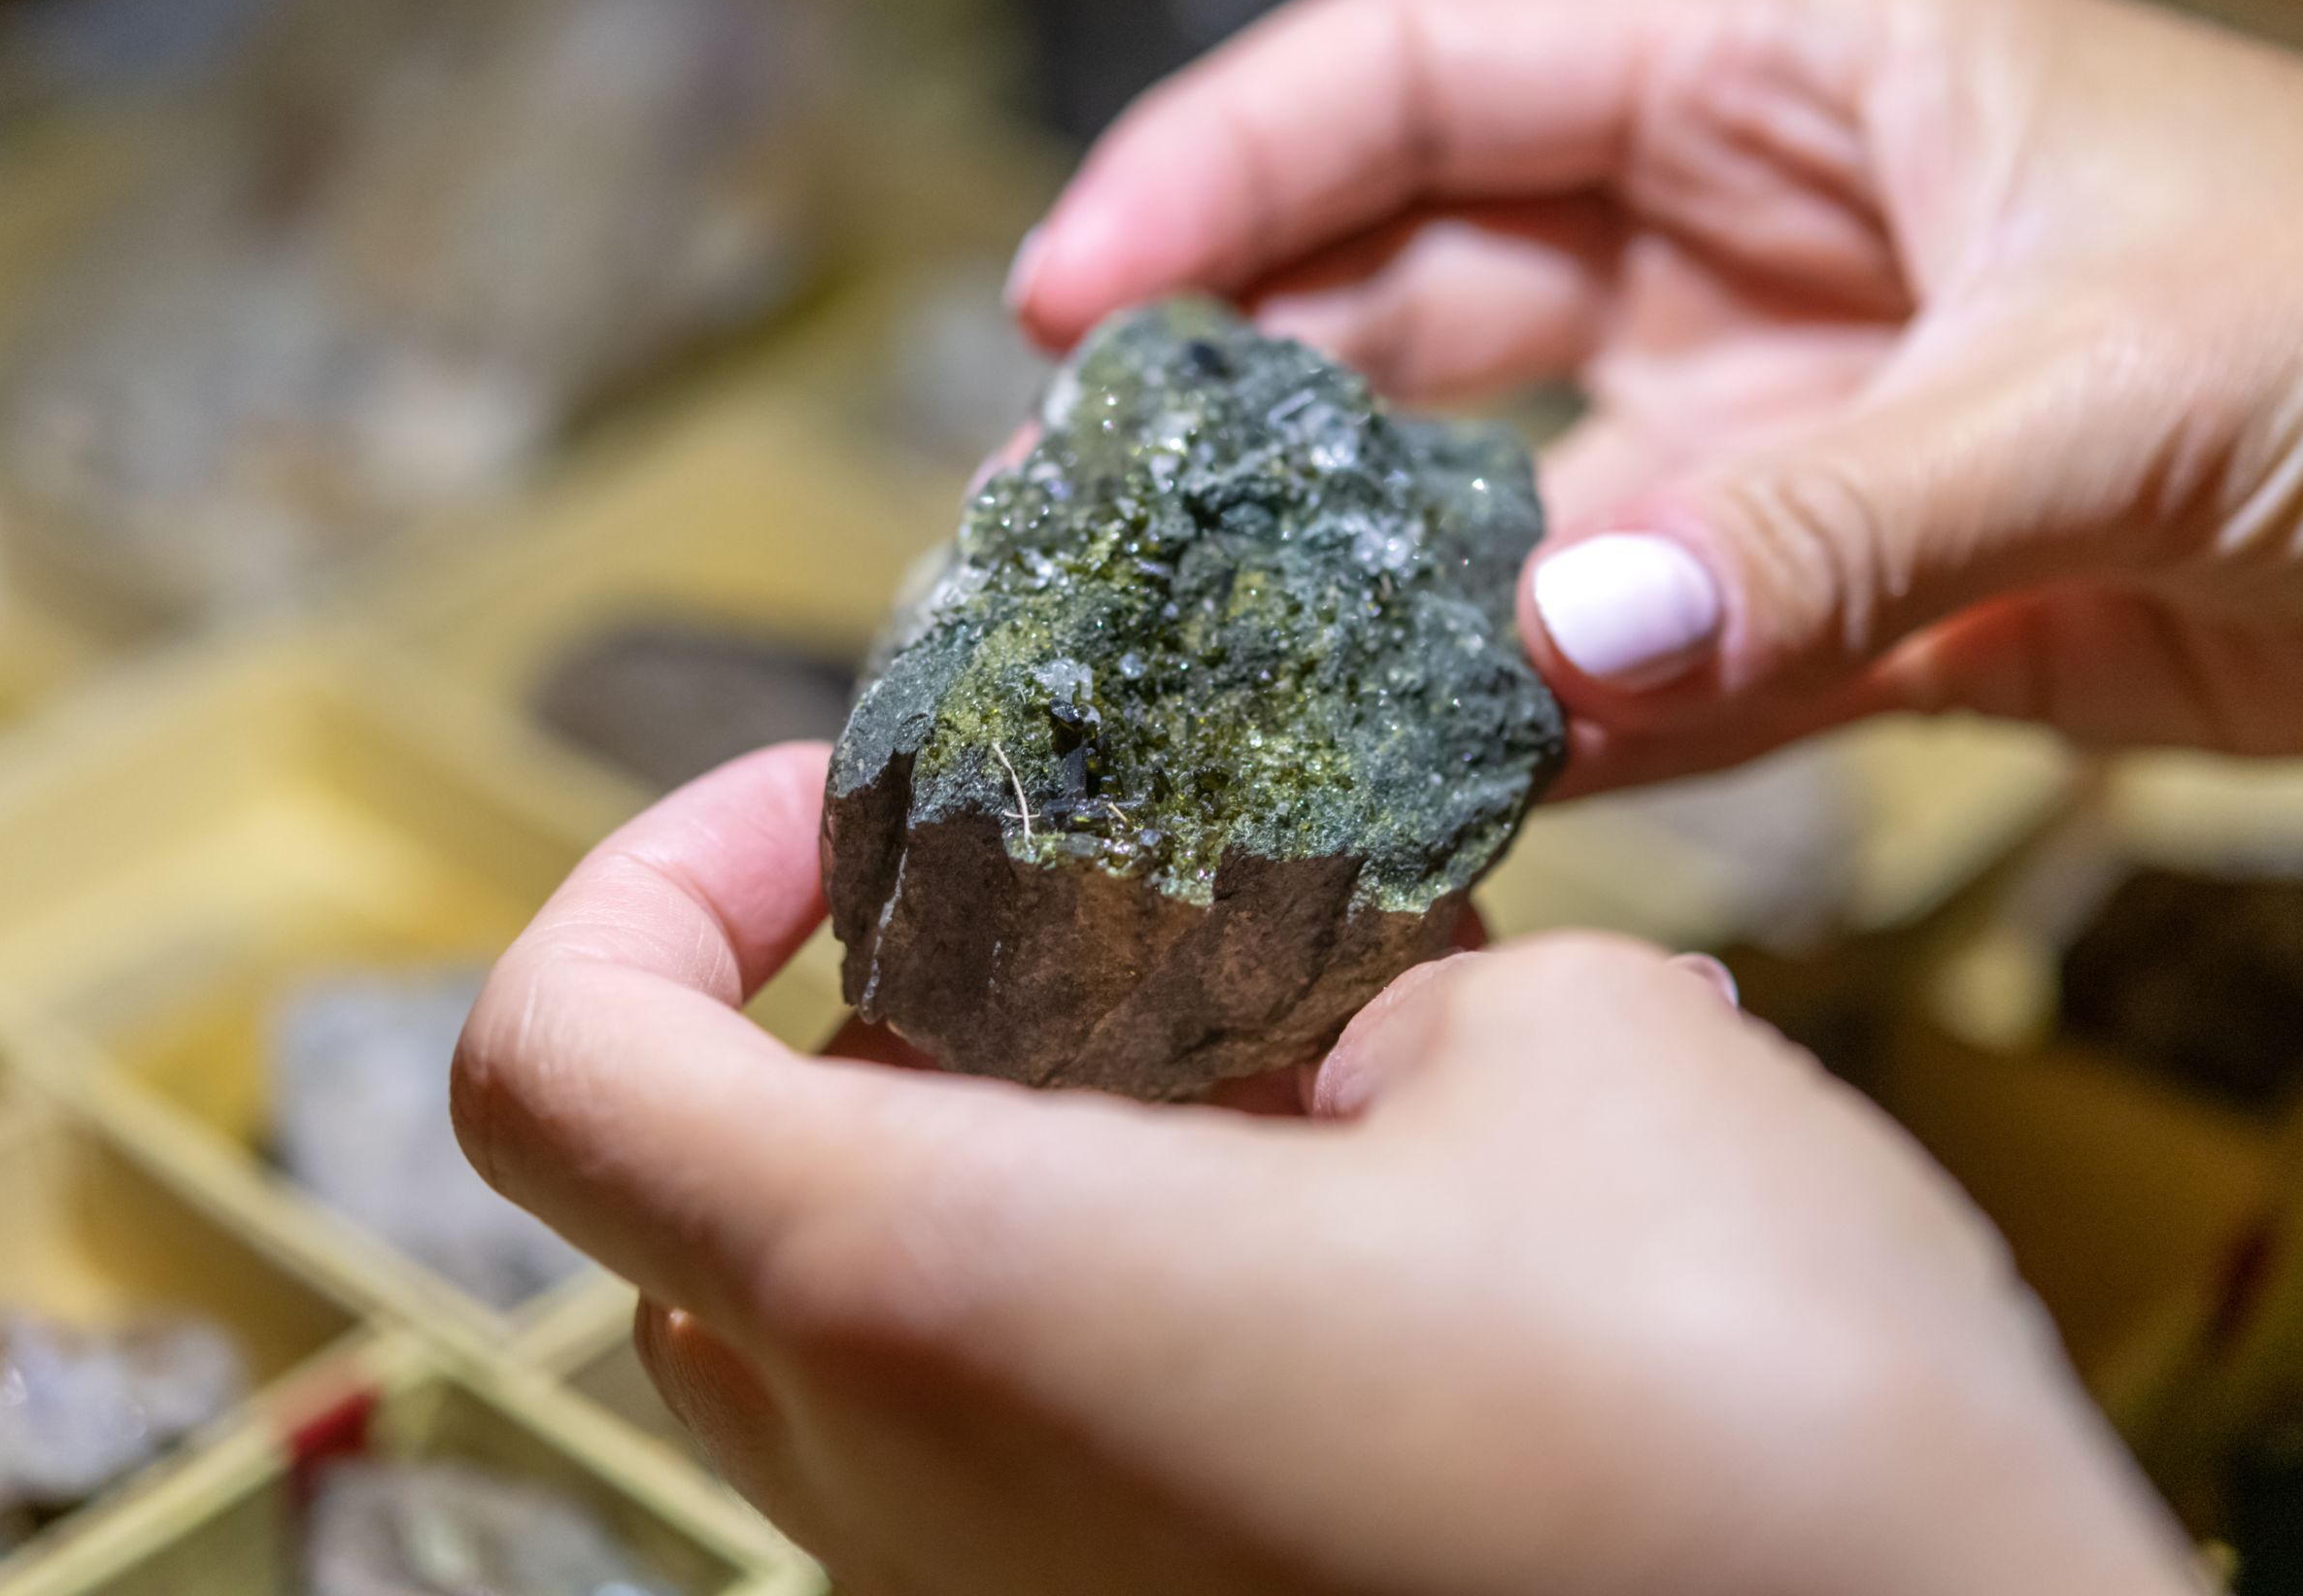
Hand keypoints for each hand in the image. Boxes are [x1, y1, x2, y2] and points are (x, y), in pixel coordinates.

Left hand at [455, 744, 2198, 1595]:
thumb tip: (1333, 1010)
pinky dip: (1109, 1303)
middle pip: (697, 1209)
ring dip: (1000, 1165)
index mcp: (930, 1288)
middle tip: (1083, 927)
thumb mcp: (1574, 1051)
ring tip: (1274, 1067)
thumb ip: (1383, 978)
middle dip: (853, 1027)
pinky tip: (1368, 1234)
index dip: (650, 878)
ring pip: (860, 1347)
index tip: (850, 808)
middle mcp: (904, 1495)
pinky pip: (1017, 1460)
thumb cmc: (1749, 1428)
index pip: (554, 1065)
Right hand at [1009, 0, 2302, 791]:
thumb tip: (1547, 658)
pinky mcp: (1855, 602)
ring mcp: (1792, 435)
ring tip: (1219, 701)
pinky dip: (1558, 732)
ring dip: (1385, 606)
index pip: (1429, 81)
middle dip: (1247, 404)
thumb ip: (1826, 520)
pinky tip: (1440, 797)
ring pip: (1518, 513)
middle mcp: (1756, 244)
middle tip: (1083, 537)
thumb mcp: (2117, 383)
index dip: (1223, 174)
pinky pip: (1654, 666)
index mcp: (1788, 80)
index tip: (1067, 306)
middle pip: (1422, 302)